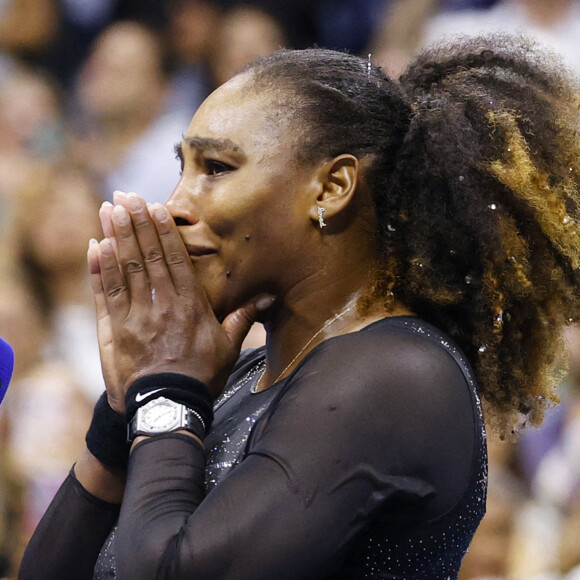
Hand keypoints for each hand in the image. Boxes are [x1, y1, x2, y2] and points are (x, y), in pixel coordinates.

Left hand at [87, 192, 273, 411]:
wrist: (169, 406)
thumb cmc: (201, 376)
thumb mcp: (229, 347)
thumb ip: (243, 317)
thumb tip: (269, 297)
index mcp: (191, 305)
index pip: (175, 259)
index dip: (163, 230)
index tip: (155, 206)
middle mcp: (163, 303)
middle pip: (148, 255)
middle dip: (136, 222)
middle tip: (126, 195)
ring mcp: (137, 315)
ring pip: (126, 268)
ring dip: (117, 236)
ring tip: (109, 208)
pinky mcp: (117, 329)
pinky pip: (106, 293)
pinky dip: (100, 268)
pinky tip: (96, 245)